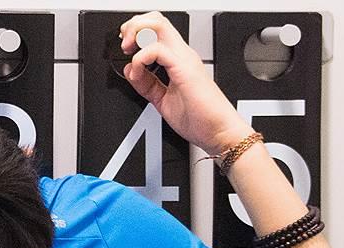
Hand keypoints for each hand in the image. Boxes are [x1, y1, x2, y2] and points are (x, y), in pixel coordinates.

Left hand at [119, 12, 252, 155]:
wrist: (218, 132)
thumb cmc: (200, 119)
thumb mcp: (162, 100)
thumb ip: (146, 84)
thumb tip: (130, 71)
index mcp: (178, 60)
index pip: (156, 30)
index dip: (136, 32)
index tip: (125, 48)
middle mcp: (182, 55)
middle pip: (157, 19)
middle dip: (134, 26)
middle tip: (125, 44)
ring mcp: (184, 60)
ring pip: (158, 25)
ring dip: (136, 34)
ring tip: (128, 51)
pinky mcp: (184, 69)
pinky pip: (157, 50)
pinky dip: (140, 59)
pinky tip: (137, 73)